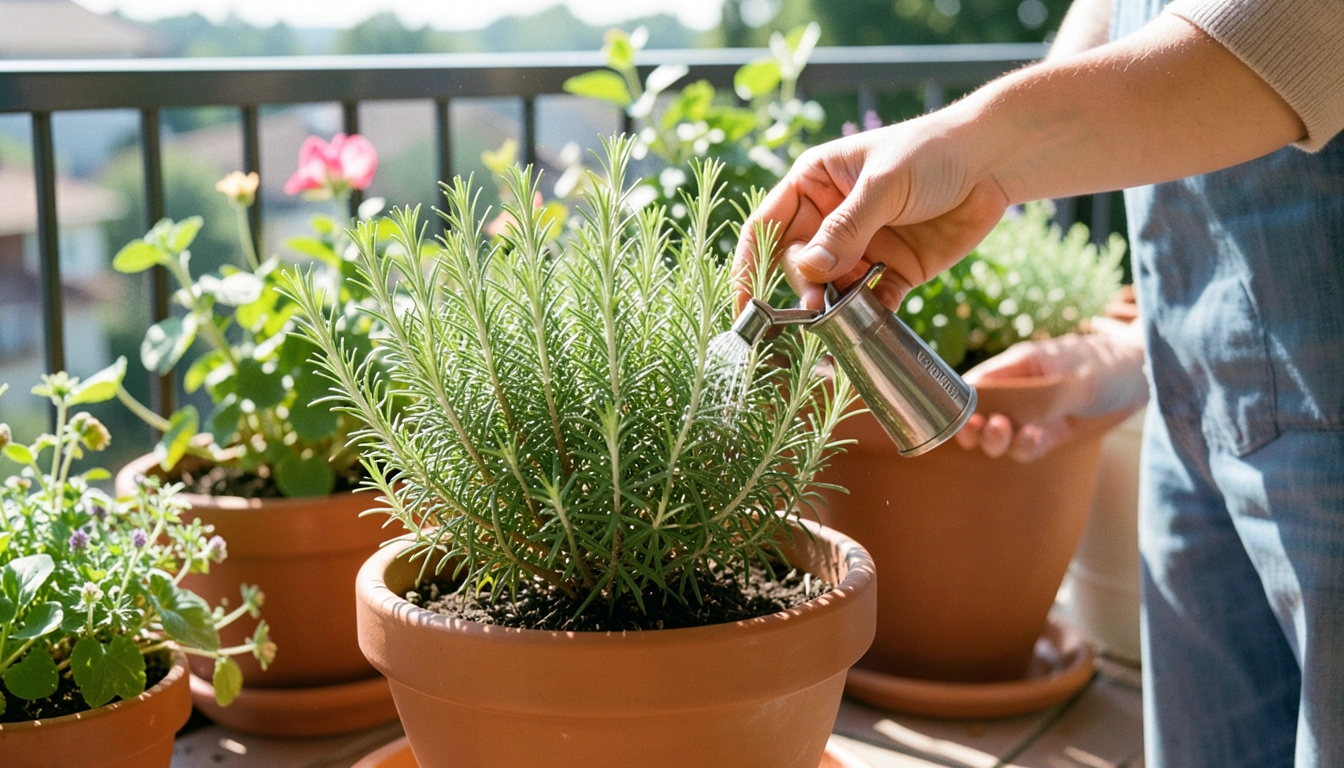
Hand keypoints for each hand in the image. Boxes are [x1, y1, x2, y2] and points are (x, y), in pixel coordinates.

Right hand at [731, 111, 1007, 311]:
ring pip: (831, 289)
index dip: (750, 264)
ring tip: (839, 323)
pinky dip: (866, 319)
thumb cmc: (932, 151)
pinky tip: (869, 326)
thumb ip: (847, 228)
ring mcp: (862, 248)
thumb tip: (808, 271)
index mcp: (814, 184)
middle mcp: (831, 219)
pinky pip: (870, 304)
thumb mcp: (884, 184)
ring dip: (832, 309)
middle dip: (802, 287)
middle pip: (797, 264)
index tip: (745, 303)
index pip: (766, 227)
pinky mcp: (893, 272)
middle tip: (814, 305)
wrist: (996, 160)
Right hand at [955, 319, 1147, 461]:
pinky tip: (1034, 441)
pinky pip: (1027, 448)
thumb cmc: (1111, 364)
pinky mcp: (1050, 434)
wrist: (1148, 377)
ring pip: (1001, 435)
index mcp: (1018, 365)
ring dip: (997, 440)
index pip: (975, 382)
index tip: (958, 416)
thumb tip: (1008, 415)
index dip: (960, 401)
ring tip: (1007, 434)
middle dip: (974, 425)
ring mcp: (1034, 414)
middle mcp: (1020, 391)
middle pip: (980, 413)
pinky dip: (1025, 449)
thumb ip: (1041, 397)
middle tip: (984, 428)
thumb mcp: (1076, 377)